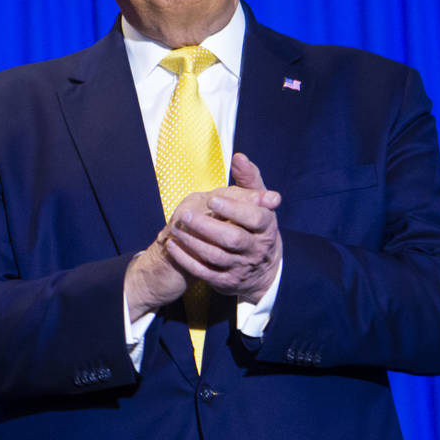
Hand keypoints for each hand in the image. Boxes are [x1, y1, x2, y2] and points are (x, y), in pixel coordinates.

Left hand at [165, 153, 282, 302]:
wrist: (263, 270)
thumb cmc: (256, 227)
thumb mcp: (259, 204)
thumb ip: (249, 180)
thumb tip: (239, 157)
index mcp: (266, 228)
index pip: (256, 218)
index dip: (234, 209)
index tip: (213, 200)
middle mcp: (255, 249)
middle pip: (233, 239)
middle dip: (207, 226)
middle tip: (186, 214)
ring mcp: (240, 267)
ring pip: (215, 256)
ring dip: (193, 242)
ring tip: (176, 228)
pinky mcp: (225, 282)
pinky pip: (204, 273)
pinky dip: (186, 260)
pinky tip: (173, 246)